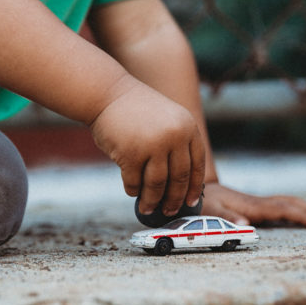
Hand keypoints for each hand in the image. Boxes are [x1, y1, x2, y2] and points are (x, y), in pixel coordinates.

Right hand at [89, 81, 206, 217]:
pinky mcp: (132, 154)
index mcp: (188, 127)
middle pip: (179, 177)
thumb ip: (177, 144)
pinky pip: (135, 181)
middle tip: (170, 211)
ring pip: (158, 184)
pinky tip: (132, 191)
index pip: (197, 164)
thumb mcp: (167, 119)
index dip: (194, 186)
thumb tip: (180, 186)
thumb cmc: (136, 110)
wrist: (108, 93)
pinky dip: (133, 190)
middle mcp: (175, 136)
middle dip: (174, 199)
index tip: (191, 202)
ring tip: (148, 208)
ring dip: (153, 200)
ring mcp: (154, 145)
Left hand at [201, 182, 305, 227]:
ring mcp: (258, 203)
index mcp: (251, 206)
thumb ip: (225, 217)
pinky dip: (296, 209)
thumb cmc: (201, 204)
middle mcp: (258, 203)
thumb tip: (246, 222)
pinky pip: (280, 206)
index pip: (281, 210)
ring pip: (288, 203)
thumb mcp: (209, 210)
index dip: (300, 216)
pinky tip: (302, 215)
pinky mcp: (255, 205)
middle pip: (290, 205)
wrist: (195, 191)